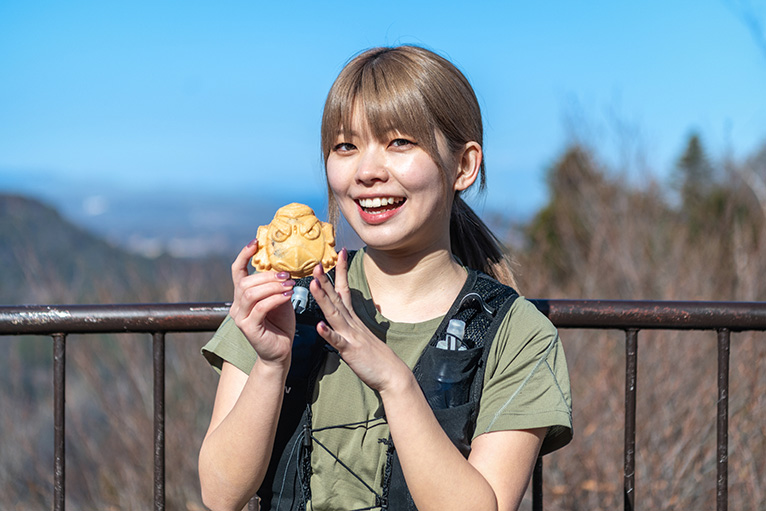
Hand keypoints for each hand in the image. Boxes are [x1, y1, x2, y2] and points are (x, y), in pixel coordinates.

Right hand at [229, 240, 295, 367]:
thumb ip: (277, 285)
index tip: (255, 242)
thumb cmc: (281, 324)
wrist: (280, 351)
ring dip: (272, 286)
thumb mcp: (280, 299)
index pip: (237, 272)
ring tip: (289, 285)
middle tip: (287, 275)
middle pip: (246, 282)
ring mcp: (241, 317)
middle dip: (267, 276)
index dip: (244, 255)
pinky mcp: (249, 328)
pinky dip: (275, 299)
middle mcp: (237, 306)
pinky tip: (287, 296)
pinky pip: (260, 308)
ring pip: (251, 293)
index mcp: (242, 296)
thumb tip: (284, 267)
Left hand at [310, 249, 409, 391]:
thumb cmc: (377, 357)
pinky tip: (319, 326)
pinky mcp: (350, 351)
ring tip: (314, 283)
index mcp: (353, 319)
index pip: (345, 290)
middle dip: (325, 279)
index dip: (340, 272)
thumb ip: (357, 322)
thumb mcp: (365, 335)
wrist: (392, 375)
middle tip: (316, 262)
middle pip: (337, 297)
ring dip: (324, 298)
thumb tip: (359, 310)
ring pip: (334, 314)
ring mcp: (351, 336)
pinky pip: (337, 342)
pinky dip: (328, 334)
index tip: (339, 253)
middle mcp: (352, 323)